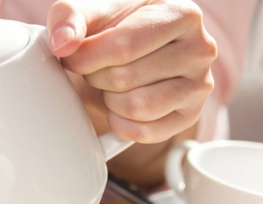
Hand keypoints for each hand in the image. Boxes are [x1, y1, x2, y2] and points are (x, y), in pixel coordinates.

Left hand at [48, 0, 217, 142]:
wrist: (129, 50)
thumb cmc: (113, 26)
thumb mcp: (89, 11)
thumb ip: (69, 17)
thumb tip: (61, 43)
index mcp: (181, 13)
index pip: (123, 47)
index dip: (85, 58)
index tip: (74, 55)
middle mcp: (200, 48)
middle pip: (125, 79)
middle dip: (95, 77)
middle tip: (96, 68)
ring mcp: (200, 84)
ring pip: (137, 108)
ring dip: (109, 100)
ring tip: (110, 83)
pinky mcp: (190, 115)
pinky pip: (146, 133)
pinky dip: (121, 124)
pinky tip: (118, 105)